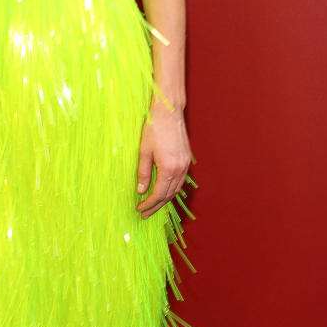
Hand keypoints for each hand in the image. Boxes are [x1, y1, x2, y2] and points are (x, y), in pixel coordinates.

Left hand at [136, 102, 192, 217]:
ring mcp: (185, 164)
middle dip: (156, 206)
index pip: (159, 194)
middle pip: (168, 195)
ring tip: (153, 206)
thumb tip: (141, 190)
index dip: (149, 204)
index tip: (140, 209)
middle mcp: (180, 169)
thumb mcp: (143, 151)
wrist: (169, 112)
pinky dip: (172, 189)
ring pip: (176, 189)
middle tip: (145, 214)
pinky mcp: (187, 159)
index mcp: (168, 168)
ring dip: (165, 199)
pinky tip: (164, 191)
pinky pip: (180, 181)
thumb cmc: (154, 129)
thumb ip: (143, 173)